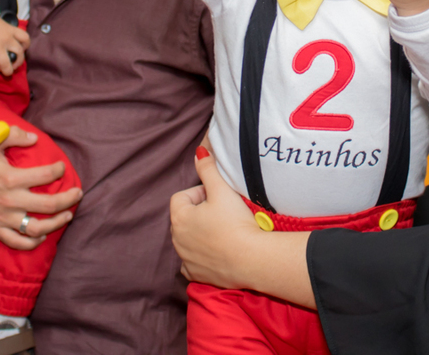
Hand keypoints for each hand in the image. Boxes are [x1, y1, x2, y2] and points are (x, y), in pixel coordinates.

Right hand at [0, 11, 29, 75]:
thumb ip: (3, 28)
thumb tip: (1, 33)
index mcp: (10, 30)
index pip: (25, 38)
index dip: (25, 46)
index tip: (21, 49)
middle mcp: (7, 39)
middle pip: (19, 54)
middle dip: (19, 62)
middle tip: (14, 65)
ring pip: (7, 64)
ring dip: (7, 71)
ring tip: (5, 72)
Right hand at [0, 126, 80, 250]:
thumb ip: (14, 135)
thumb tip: (35, 139)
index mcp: (10, 178)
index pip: (45, 175)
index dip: (58, 170)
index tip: (62, 168)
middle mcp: (9, 200)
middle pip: (48, 205)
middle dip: (68, 199)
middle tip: (78, 194)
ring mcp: (2, 218)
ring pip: (36, 228)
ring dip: (56, 223)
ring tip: (68, 215)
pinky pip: (17, 242)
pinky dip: (32, 243)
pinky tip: (43, 236)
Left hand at [170, 150, 261, 288]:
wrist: (252, 260)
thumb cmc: (236, 223)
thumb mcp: (222, 189)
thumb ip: (208, 169)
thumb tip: (199, 152)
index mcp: (179, 217)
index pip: (182, 196)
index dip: (200, 193)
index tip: (218, 197)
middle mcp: (176, 240)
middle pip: (185, 218)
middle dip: (200, 213)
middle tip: (224, 212)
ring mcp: (185, 259)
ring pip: (189, 239)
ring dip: (201, 233)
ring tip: (225, 231)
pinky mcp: (196, 275)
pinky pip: (193, 262)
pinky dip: (203, 256)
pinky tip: (219, 251)